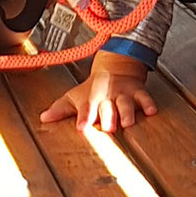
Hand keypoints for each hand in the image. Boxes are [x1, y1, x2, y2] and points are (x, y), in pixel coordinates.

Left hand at [40, 52, 157, 133]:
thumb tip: (43, 118)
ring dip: (127, 113)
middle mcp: (107, 97)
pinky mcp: (138, 93)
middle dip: (108, 117)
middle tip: (109, 128)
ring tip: (128, 123)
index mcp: (91, 99)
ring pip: (126, 104)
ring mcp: (123, 94)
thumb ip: (60, 109)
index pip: (86, 109)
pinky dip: (148, 104)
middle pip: (108, 108)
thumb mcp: (76, 96)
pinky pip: (145, 98)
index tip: (82, 128)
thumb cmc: (94, 88)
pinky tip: (151, 111)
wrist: (116, 67)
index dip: (84, 118)